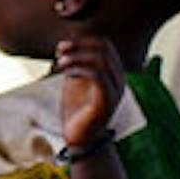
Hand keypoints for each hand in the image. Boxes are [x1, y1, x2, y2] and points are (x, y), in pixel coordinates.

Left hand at [53, 37, 127, 151]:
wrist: (79, 138)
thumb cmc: (76, 108)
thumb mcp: (74, 79)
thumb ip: (75, 61)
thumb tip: (67, 40)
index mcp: (113, 72)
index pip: (104, 44)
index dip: (82, 40)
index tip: (62, 46)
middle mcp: (119, 79)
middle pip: (104, 48)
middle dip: (79, 45)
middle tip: (60, 51)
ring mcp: (115, 90)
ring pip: (101, 59)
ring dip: (77, 56)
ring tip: (60, 62)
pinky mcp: (107, 101)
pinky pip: (98, 76)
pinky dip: (79, 69)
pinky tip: (66, 73)